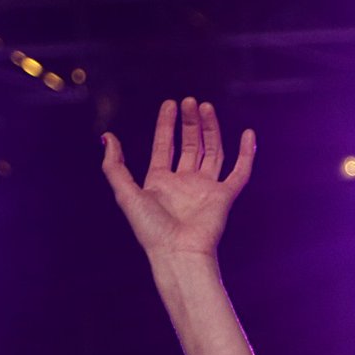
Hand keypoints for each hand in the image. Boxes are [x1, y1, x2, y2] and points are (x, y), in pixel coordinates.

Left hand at [101, 97, 255, 259]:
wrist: (178, 252)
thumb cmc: (151, 229)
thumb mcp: (126, 194)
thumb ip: (114, 167)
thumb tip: (107, 137)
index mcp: (160, 182)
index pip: (164, 146)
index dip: (166, 125)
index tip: (170, 104)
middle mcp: (184, 183)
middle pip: (189, 145)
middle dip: (190, 123)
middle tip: (190, 102)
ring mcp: (205, 189)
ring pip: (212, 152)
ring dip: (211, 130)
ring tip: (207, 107)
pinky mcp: (224, 197)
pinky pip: (239, 172)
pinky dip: (246, 154)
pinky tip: (247, 134)